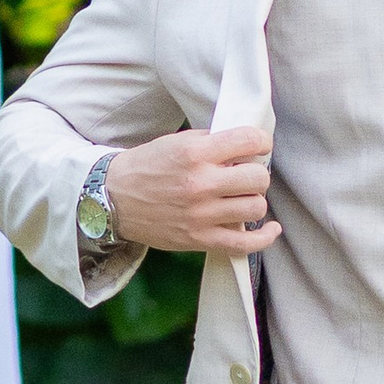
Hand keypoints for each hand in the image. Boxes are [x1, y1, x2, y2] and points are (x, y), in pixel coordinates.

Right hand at [105, 126, 280, 256]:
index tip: (258, 146)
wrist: (112, 199)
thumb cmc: (147, 167)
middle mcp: (200, 184)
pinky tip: (270, 229)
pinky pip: (245, 243)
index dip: (261, 141)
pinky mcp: (200, 239)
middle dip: (256, 173)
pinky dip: (264, 238)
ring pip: (256, 207)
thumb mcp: (176, 142)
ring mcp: (201, 215)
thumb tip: (247, 146)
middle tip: (244, 174)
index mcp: (195, 154)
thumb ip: (211, 142)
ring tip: (241, 197)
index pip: (249, 140)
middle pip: (258, 177)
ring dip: (254, 200)